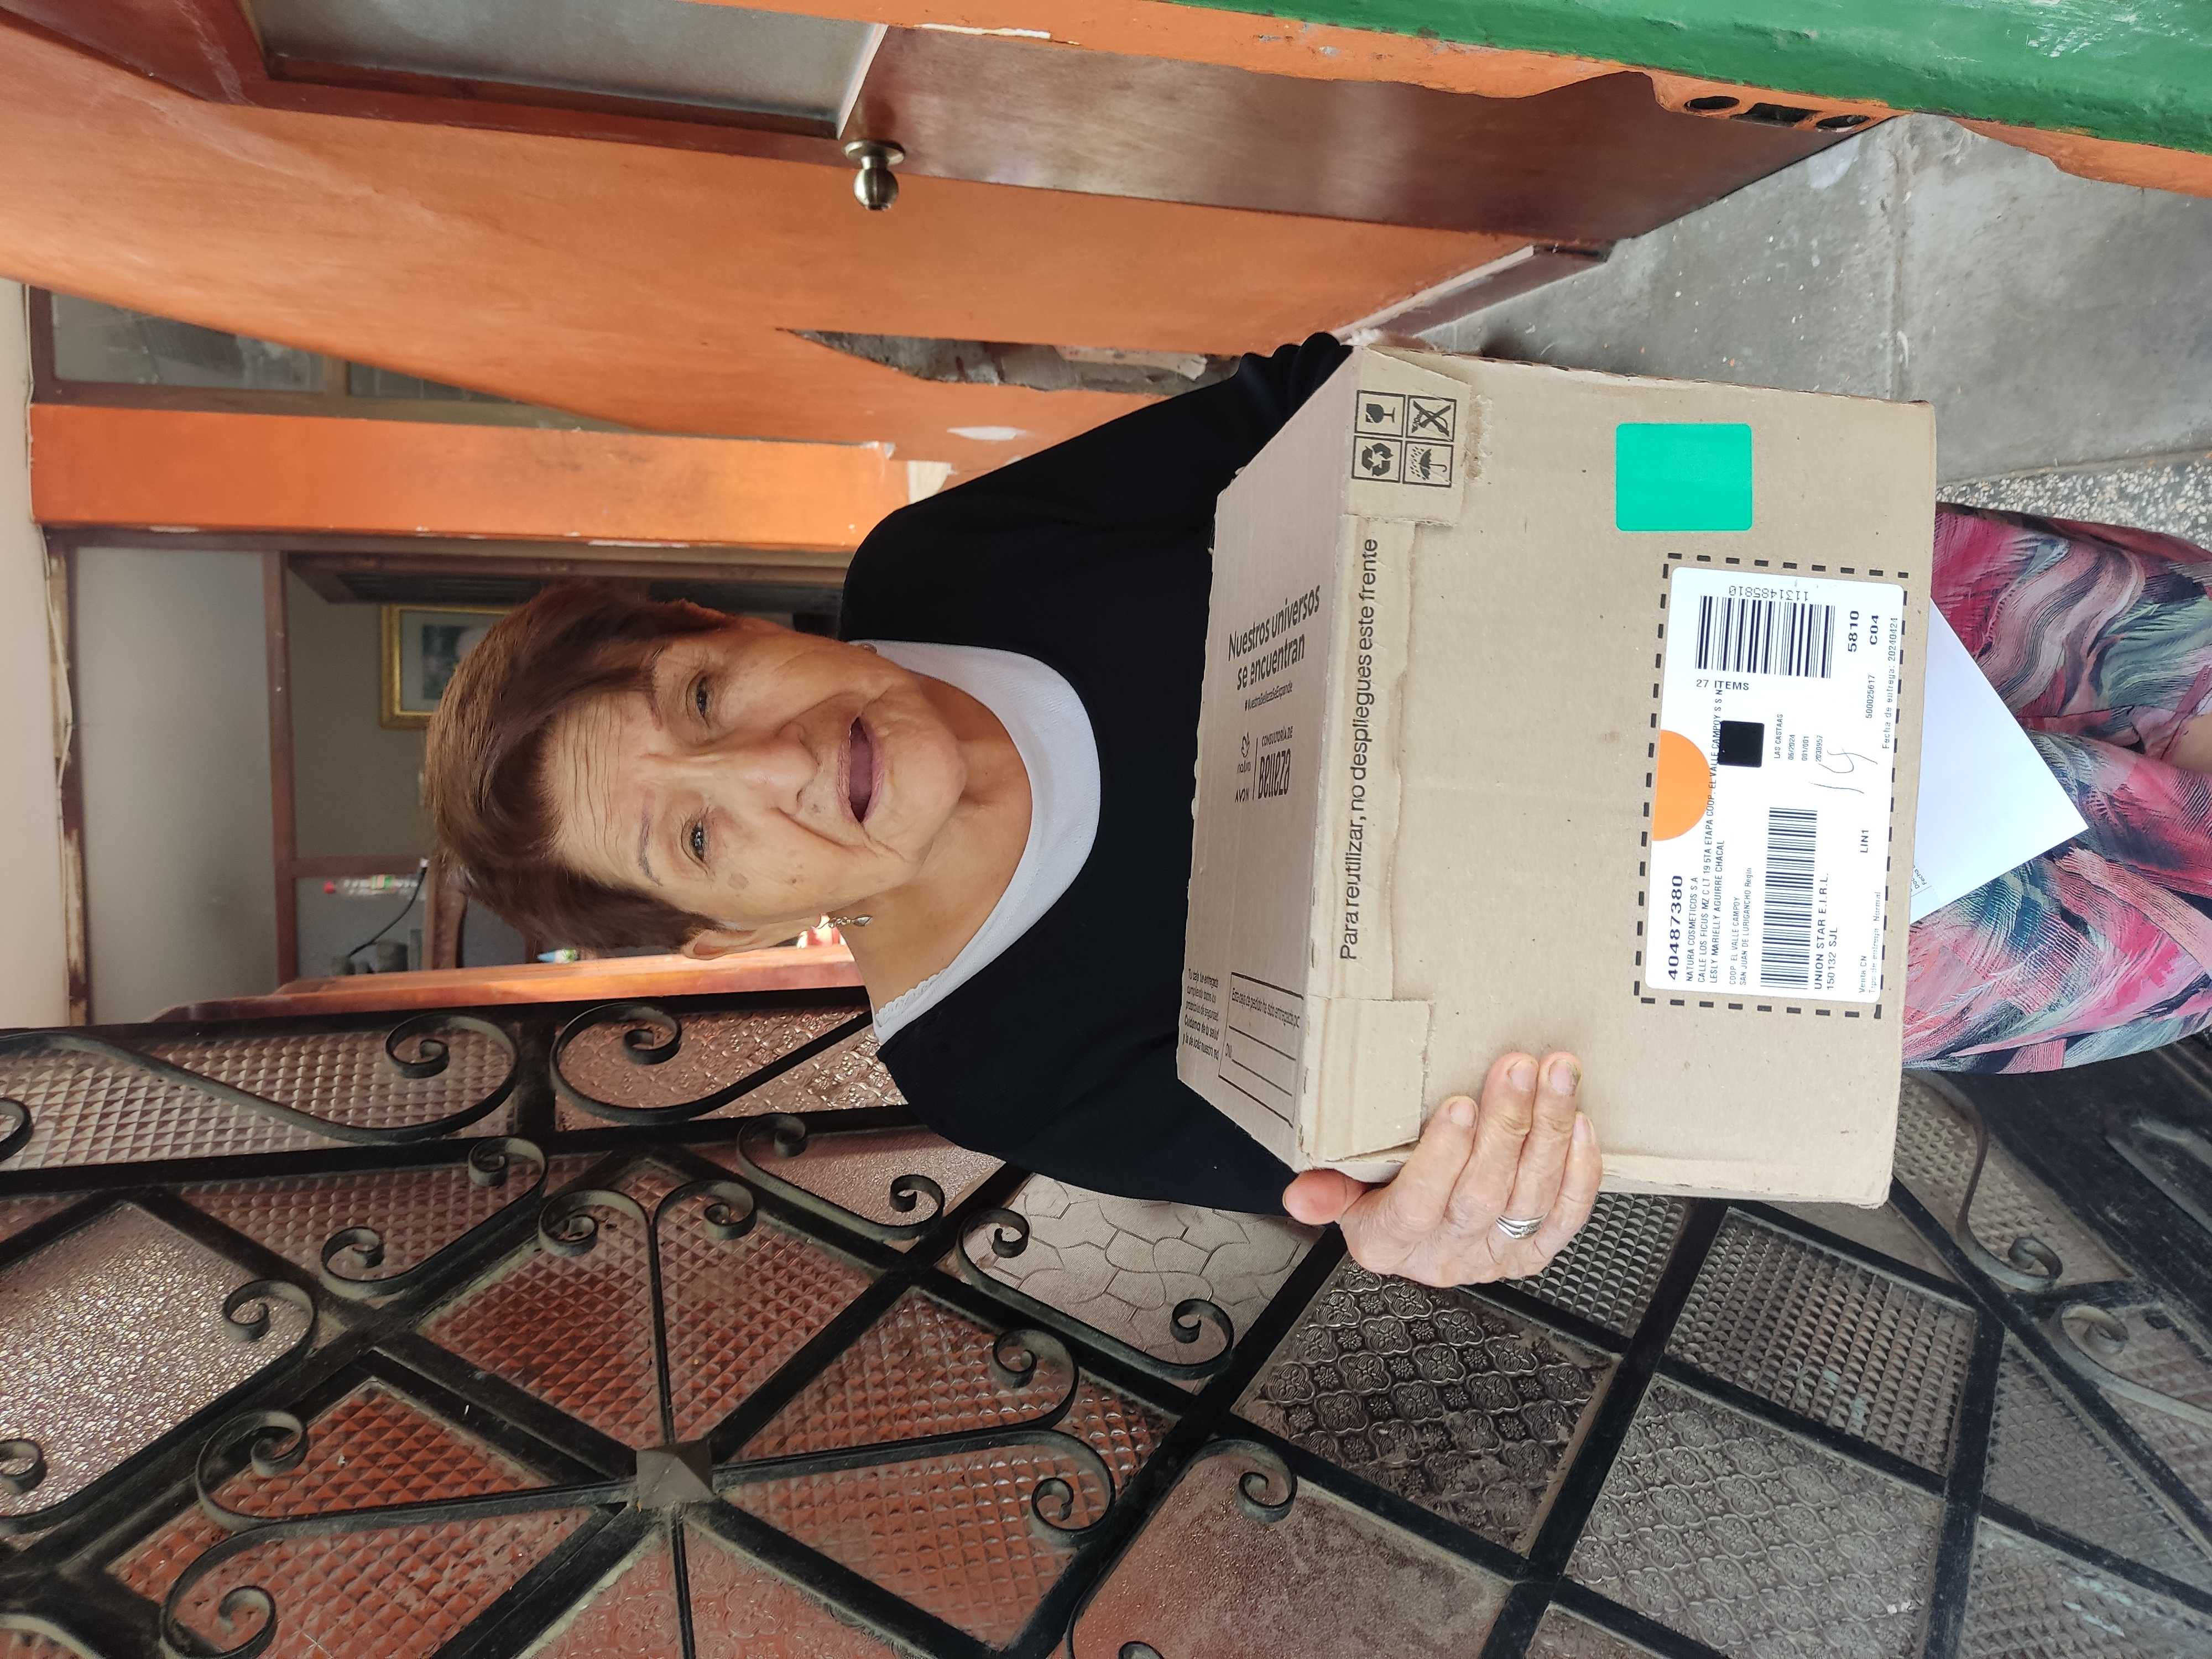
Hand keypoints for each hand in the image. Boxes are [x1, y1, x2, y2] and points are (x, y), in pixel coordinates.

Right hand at [1282, 1051, 1599, 1287]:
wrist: (1421, 1239)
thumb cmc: (1383, 1198)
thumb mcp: (1346, 1192)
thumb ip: (1327, 1189)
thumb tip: (1299, 1194)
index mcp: (1391, 1241)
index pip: (1418, 1204)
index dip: (1442, 1158)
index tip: (1457, 1106)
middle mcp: (1447, 1254)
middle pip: (1482, 1194)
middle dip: (1506, 1126)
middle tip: (1517, 1068)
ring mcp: (1496, 1254)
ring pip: (1530, 1197)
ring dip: (1548, 1131)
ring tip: (1556, 1076)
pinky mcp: (1535, 1251)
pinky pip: (1566, 1216)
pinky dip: (1579, 1170)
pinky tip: (1579, 1123)